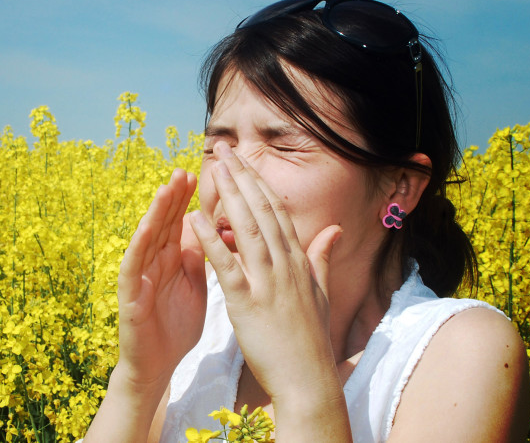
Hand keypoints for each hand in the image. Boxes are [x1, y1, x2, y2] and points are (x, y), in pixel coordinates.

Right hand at [116, 168, 205, 388]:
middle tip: (185, 170)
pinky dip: (139, 245)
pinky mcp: (129, 295)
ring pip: (147, 238)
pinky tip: (147, 228)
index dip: (189, 199)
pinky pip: (133, 266)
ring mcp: (140, 276)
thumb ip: (198, 258)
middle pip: (164, 223)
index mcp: (172, 259)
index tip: (204, 174)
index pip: (180, 222)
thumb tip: (209, 229)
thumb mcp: (195, 286)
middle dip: (174, 197)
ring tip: (166, 188)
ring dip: (156, 213)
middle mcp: (154, 262)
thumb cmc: (176, 326)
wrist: (158, 365)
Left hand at [189, 142, 342, 405]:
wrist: (308, 380)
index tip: (244, 161)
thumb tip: (334, 230)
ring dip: (230, 196)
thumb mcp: (319, 293)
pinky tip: (195, 219)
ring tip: (214, 169)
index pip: (277, 212)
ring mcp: (268, 283)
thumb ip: (321, 258)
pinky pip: (227, 265)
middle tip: (225, 150)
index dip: (259, 183)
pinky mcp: (248, 303)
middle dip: (243, 177)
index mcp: (298, 261)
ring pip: (247, 229)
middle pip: (262, 211)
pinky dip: (211, 240)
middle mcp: (285, 265)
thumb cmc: (310, 340)